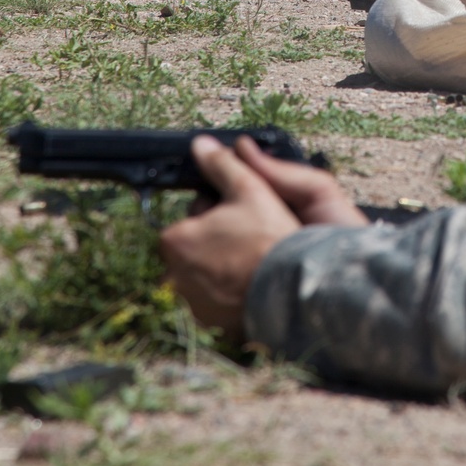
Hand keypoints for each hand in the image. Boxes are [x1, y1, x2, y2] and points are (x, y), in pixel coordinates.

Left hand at [159, 136, 366, 336]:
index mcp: (175, 240)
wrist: (292, 290)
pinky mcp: (209, 321)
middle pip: (196, 246)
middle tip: (250, 236)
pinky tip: (254, 283)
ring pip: (206, 273)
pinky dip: (230, 291)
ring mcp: (190, 302)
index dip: (216, 211)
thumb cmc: (268, 238)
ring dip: (223, 266)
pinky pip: (216, 299)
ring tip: (255, 260)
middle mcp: (173, 275)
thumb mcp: (248, 190)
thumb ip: (221, 165)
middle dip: (217, 240)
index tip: (240, 214)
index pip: (190, 217)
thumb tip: (200, 144)